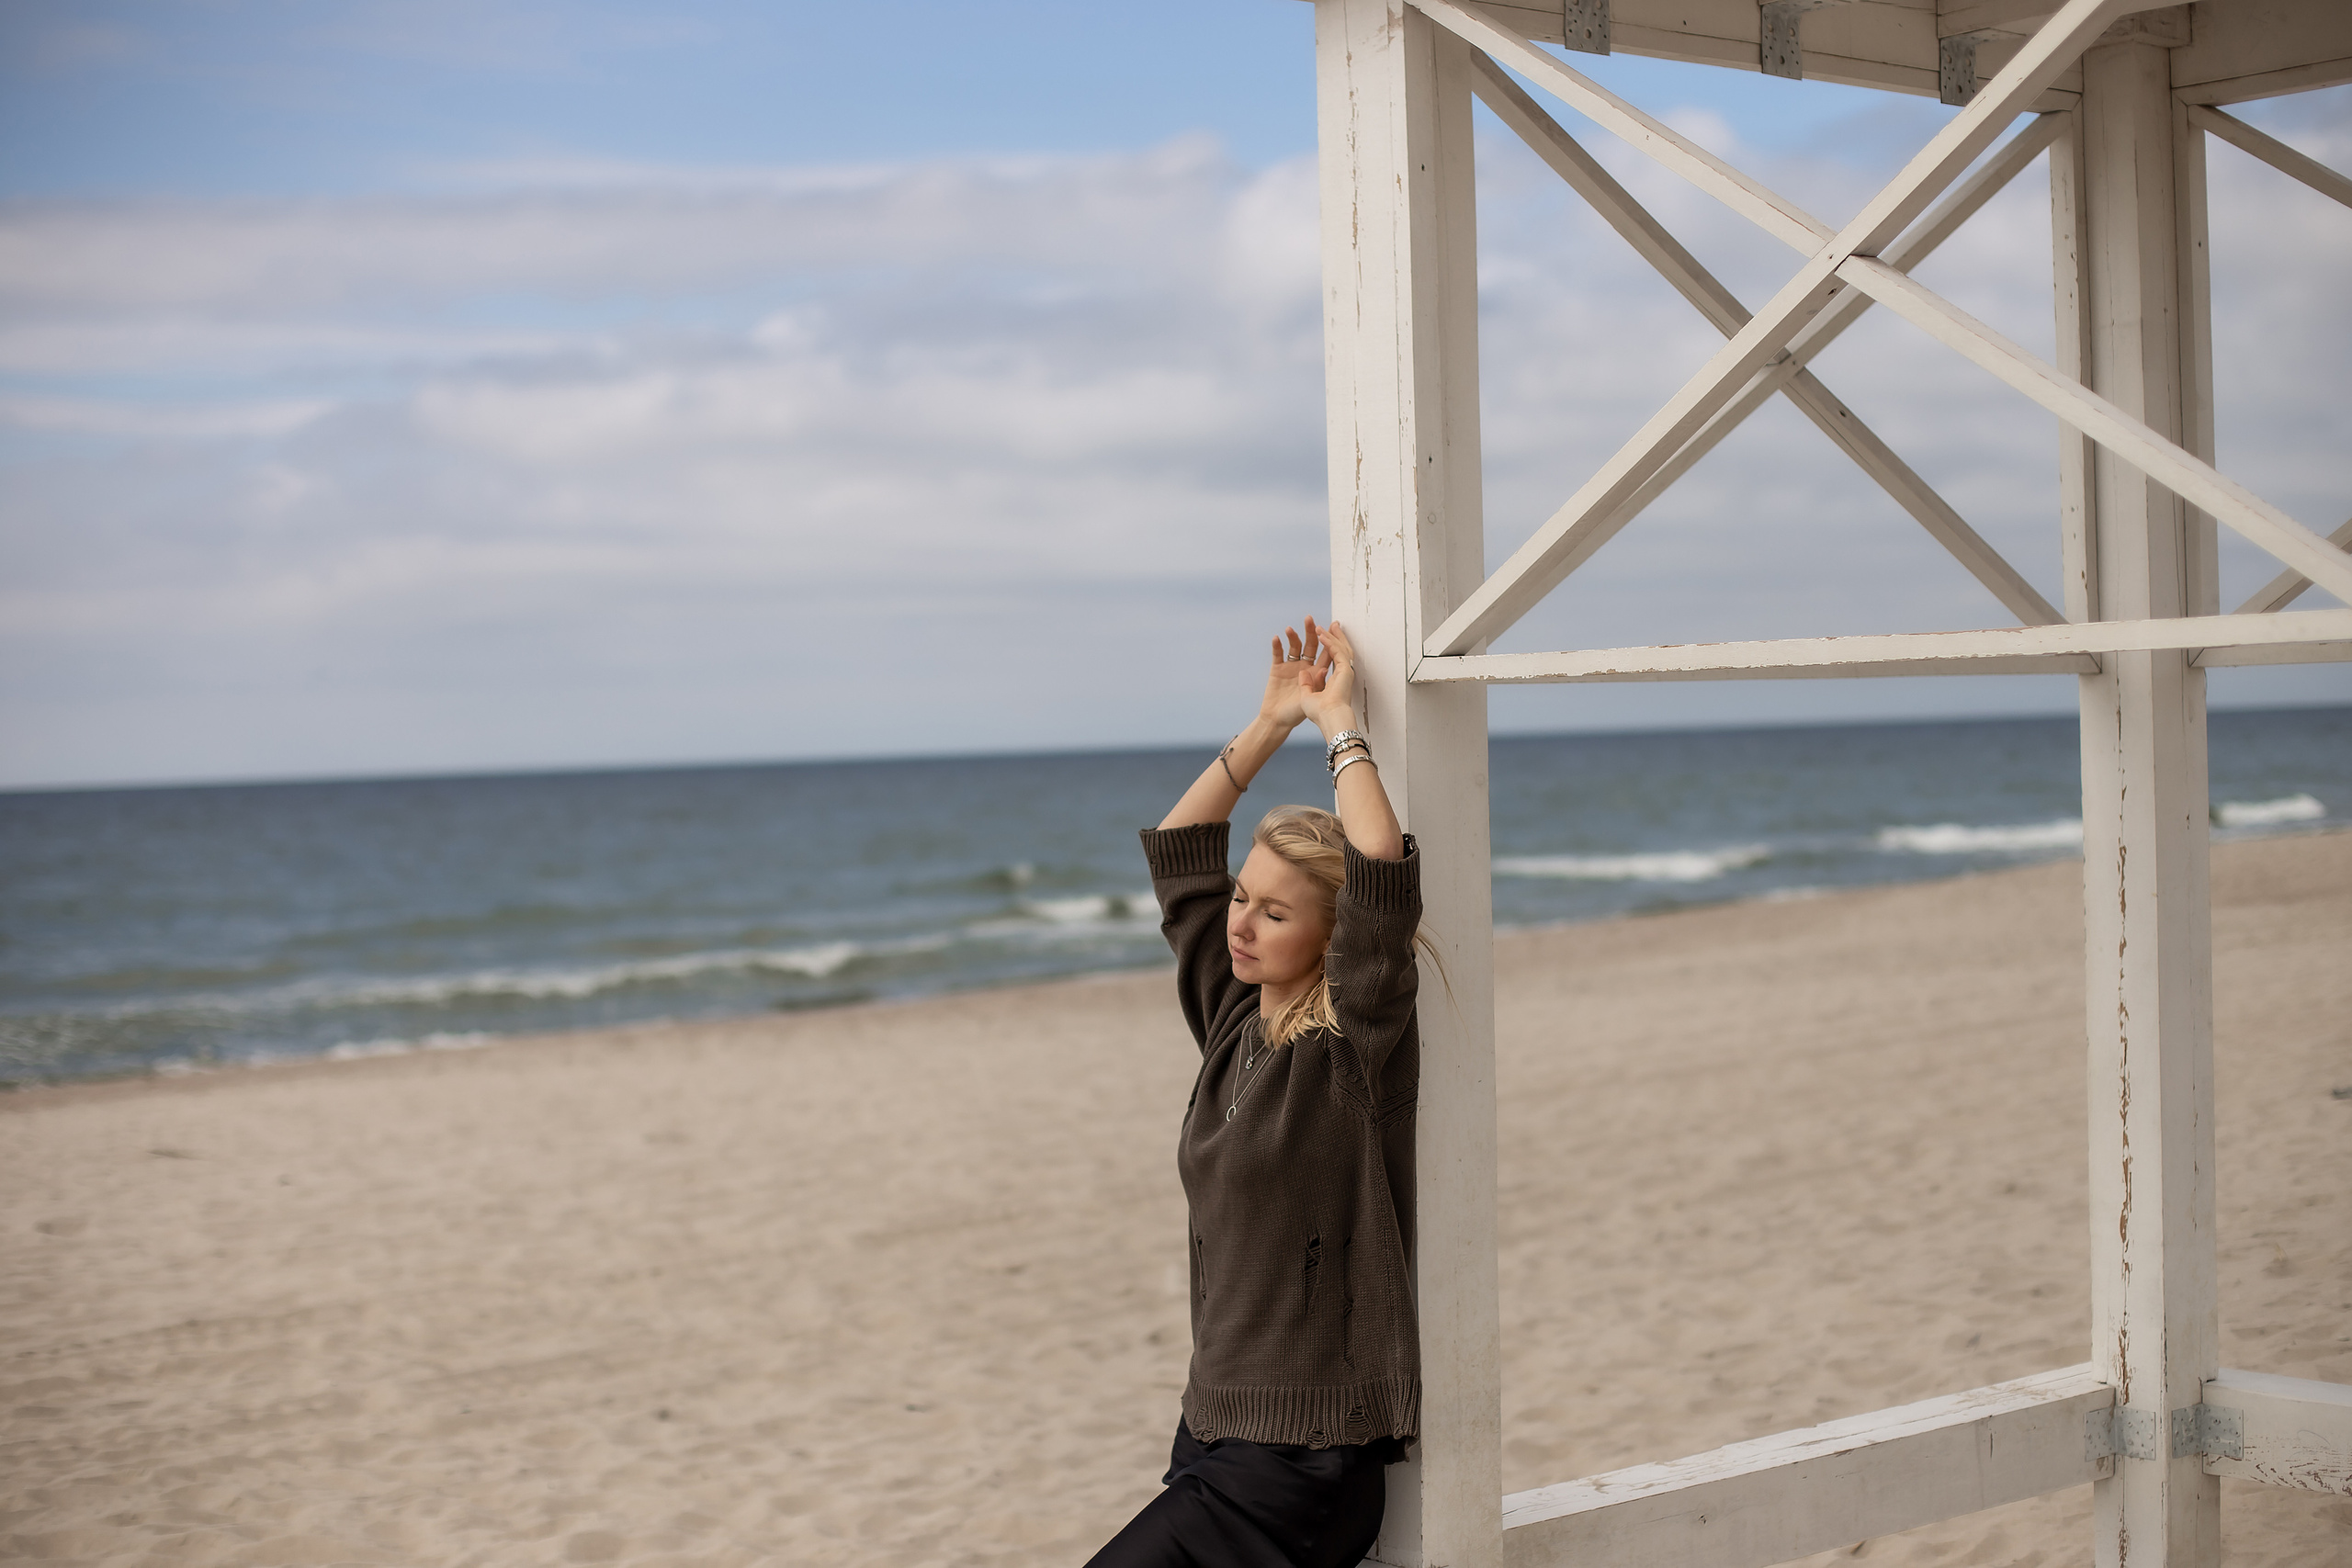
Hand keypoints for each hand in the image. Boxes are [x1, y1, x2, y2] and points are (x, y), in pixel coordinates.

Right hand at [1255, 618, 1324, 731]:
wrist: (1279, 721)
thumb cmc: (1297, 713)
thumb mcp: (1311, 698)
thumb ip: (1317, 683)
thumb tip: (1323, 669)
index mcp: (1317, 673)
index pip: (1326, 653)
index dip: (1329, 640)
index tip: (1332, 625)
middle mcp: (1306, 667)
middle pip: (1311, 645)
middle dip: (1312, 631)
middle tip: (1310, 620)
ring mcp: (1291, 667)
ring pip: (1295, 647)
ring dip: (1294, 637)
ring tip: (1291, 629)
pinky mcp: (1277, 669)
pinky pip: (1278, 654)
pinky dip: (1277, 646)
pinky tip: (1277, 639)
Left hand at [1300, 619, 1359, 735]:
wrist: (1327, 718)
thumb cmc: (1318, 713)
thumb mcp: (1306, 696)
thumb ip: (1306, 684)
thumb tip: (1303, 672)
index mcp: (1330, 680)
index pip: (1330, 658)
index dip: (1329, 646)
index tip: (1324, 636)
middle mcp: (1338, 674)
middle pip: (1337, 650)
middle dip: (1335, 636)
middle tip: (1333, 624)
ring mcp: (1343, 671)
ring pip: (1339, 649)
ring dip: (1331, 636)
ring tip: (1324, 626)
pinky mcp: (1345, 670)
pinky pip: (1336, 652)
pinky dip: (1329, 643)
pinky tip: (1321, 635)